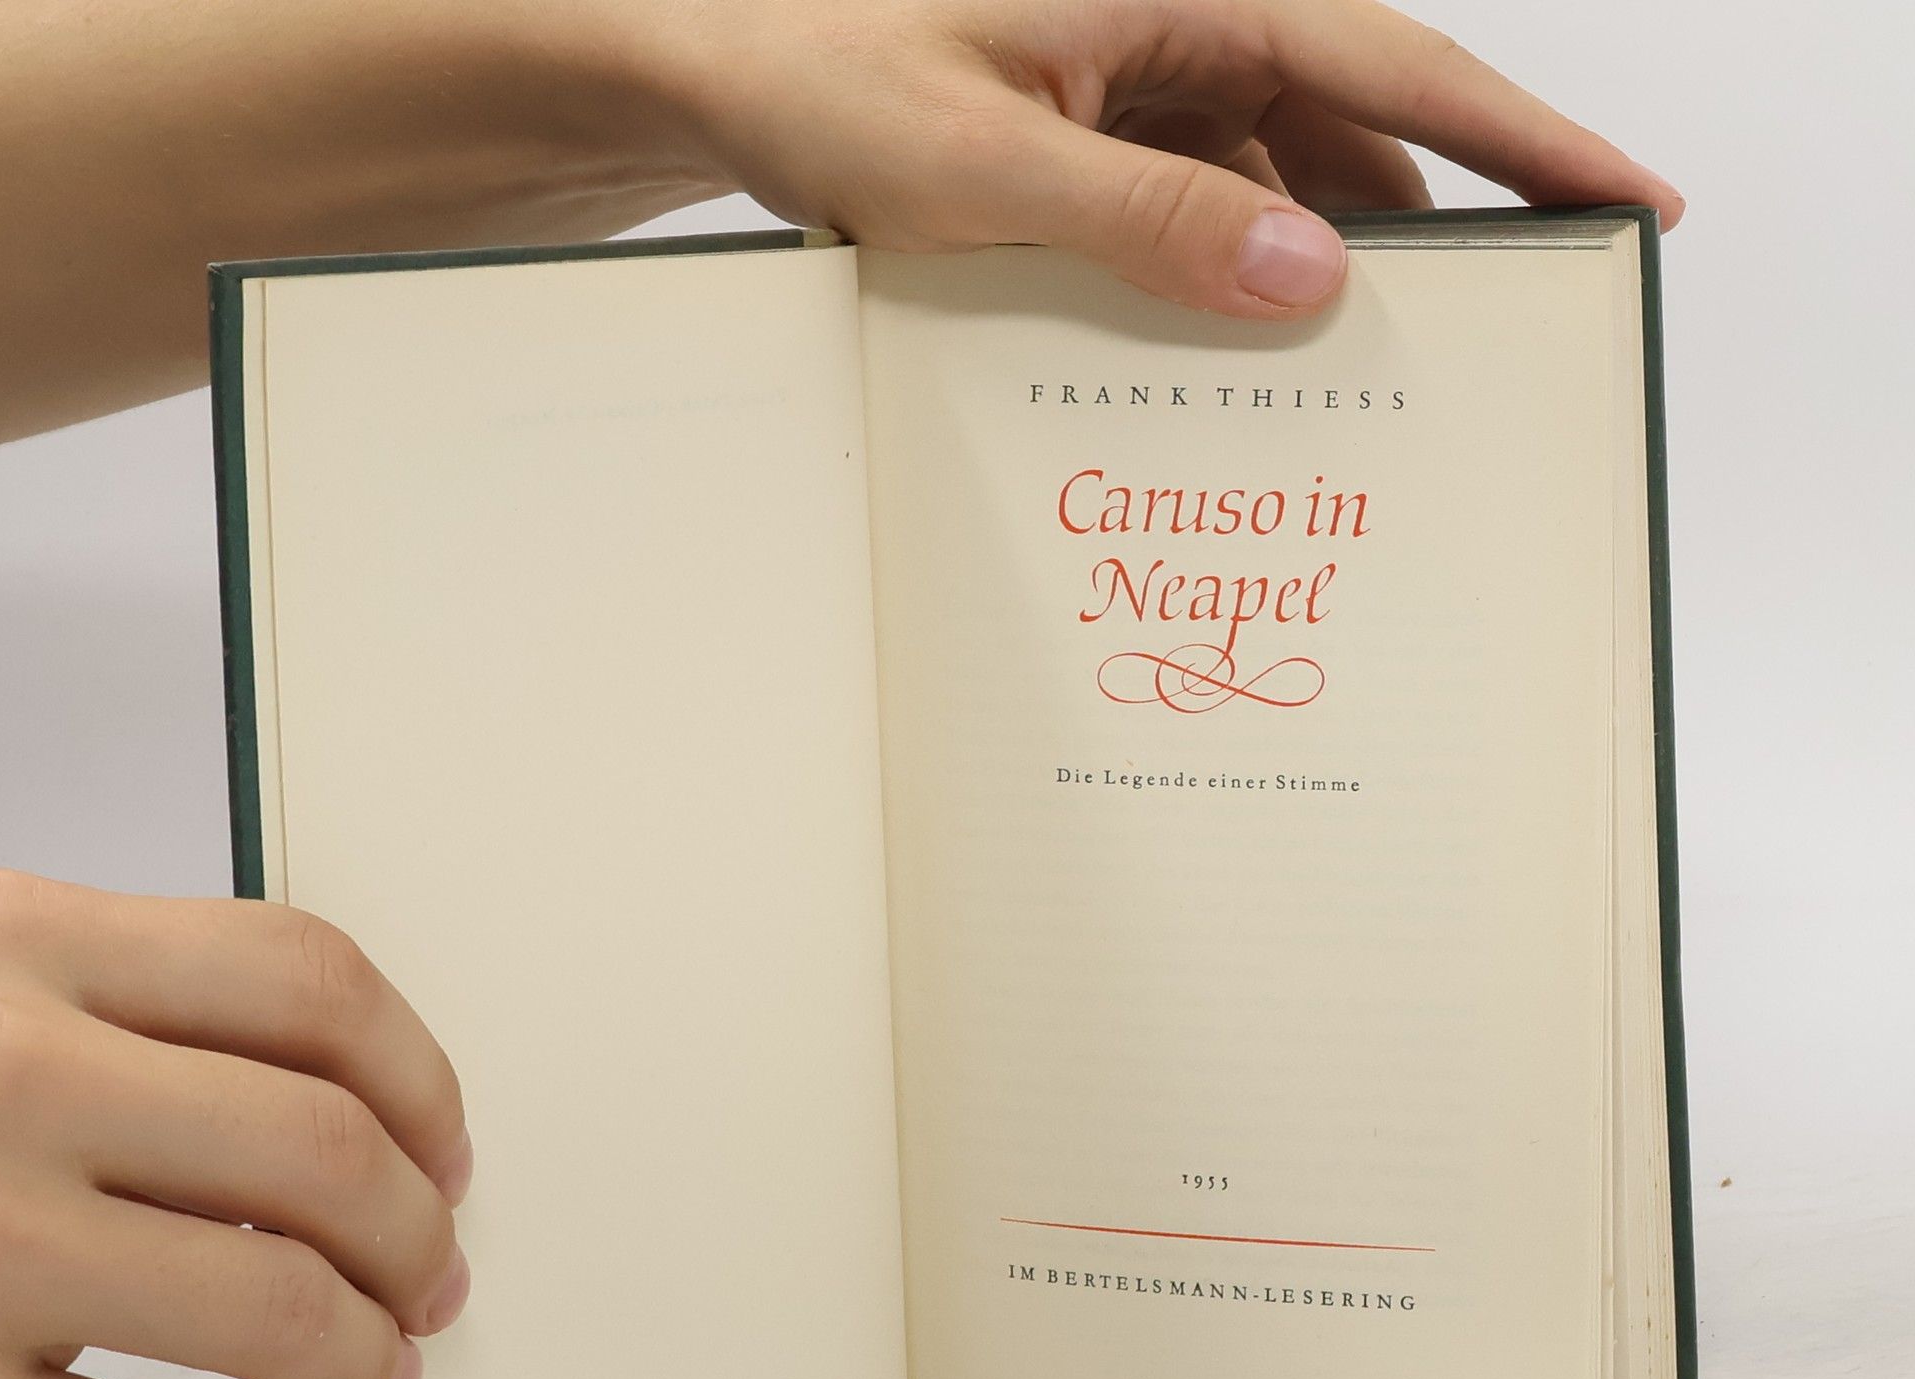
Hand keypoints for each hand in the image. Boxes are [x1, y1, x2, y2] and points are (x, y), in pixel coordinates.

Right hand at [0, 871, 469, 1378]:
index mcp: (23, 942)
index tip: (450, 1150)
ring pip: (275, 1309)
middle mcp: (4, 1077)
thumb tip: (364, 1122)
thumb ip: (126, 1004)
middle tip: (436, 1279)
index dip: (422, 1080)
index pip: (309, 983)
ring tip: (383, 1367)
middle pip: (324, 1154)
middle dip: (420, 1235)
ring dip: (371, 1353)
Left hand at [656, 0, 1682, 314]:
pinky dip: (1232, 279)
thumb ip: (1145, 215)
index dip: (1523, 140)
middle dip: (1437, 224)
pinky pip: (1202, 209)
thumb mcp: (981, 163)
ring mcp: (1139, 88)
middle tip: (1511, 335)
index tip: (1627, 204)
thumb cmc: (818, 78)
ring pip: (1282, 180)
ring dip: (1324, 270)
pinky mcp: (1096, 142)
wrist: (713, 76)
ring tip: (1380, 381)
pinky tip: (1245, 358)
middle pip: (1355, 127)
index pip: (1392, 62)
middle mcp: (1177, 28)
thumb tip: (1308, 273)